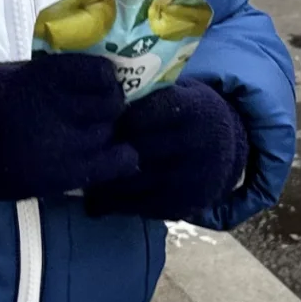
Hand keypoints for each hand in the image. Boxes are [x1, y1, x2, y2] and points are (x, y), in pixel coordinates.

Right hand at [0, 55, 136, 211]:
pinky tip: (112, 155)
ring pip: (110, 133)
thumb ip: (46, 72)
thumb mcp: (8, 72)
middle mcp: (59, 109)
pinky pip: (115, 164)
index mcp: (43, 79)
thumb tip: (83, 71)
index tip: (99, 83)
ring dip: (104, 132)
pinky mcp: (66, 175)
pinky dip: (120, 157)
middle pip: (111, 103)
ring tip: (88, 134)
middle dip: (108, 105)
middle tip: (95, 110)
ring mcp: (65, 145)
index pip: (100, 73)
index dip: (105, 78)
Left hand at [85, 75, 248, 220]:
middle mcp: (195, 145)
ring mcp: (190, 179)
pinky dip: (115, 205)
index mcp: (192, 111)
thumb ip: (145, 95)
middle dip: (104, 151)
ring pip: (134, 182)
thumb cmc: (185, 116)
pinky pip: (141, 207)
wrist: (225, 150)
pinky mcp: (184, 205)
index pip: (143, 115)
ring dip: (102, 182)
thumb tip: (96, 94)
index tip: (94, 119)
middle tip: (75, 150)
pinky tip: (96, 201)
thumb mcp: (177, 93)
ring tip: (79, 176)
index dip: (114, 118)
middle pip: (135, 151)